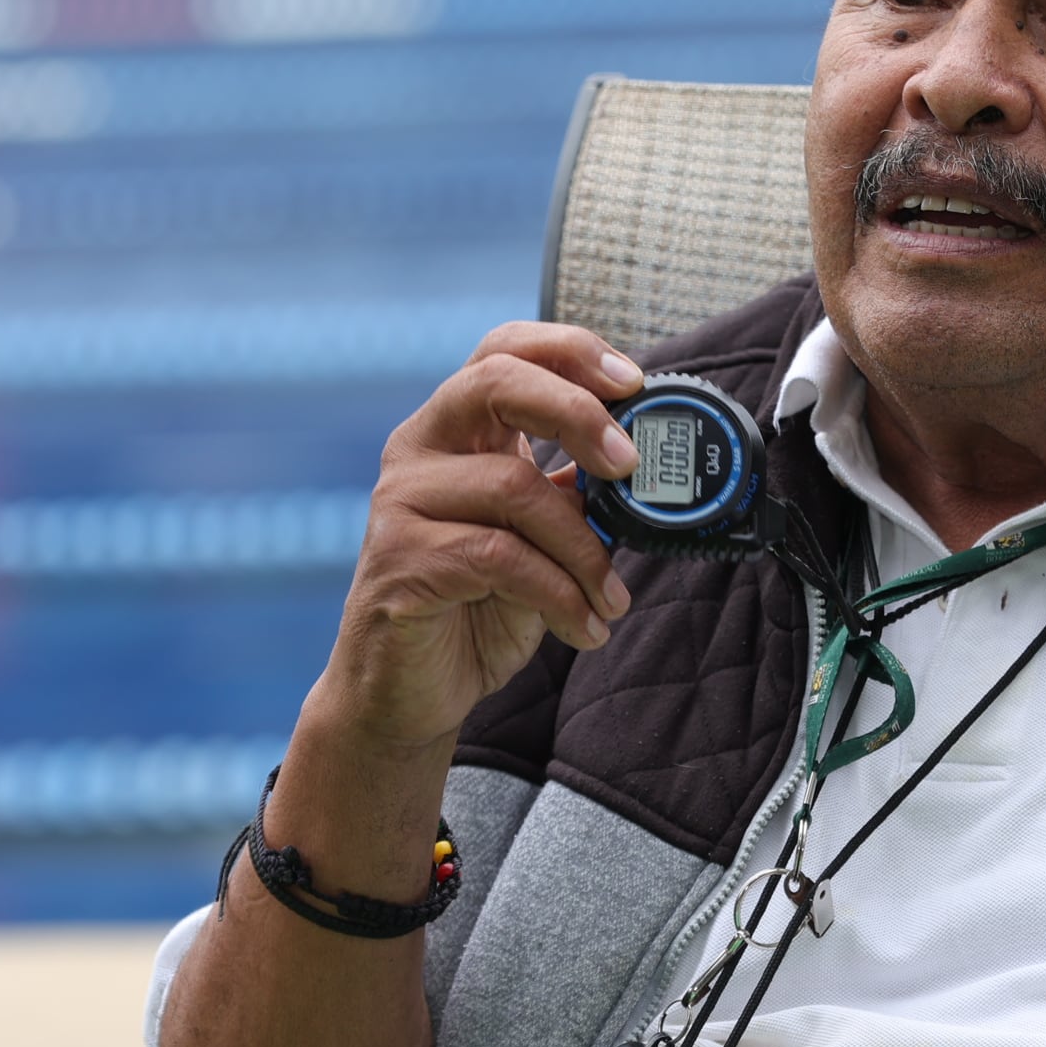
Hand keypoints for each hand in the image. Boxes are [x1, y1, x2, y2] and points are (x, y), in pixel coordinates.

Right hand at [317, 322, 643, 757]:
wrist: (409, 696)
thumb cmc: (477, 611)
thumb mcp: (540, 543)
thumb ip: (574, 496)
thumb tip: (645, 466)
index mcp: (456, 432)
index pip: (503, 350)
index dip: (568, 350)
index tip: (633, 382)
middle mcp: (418, 450)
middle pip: (495, 383)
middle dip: (576, 412)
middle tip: (629, 462)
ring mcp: (402, 501)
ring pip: (514, 486)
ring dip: (584, 548)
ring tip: (612, 598)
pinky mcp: (400, 559)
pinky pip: (500, 557)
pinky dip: (560, 593)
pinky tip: (585, 627)